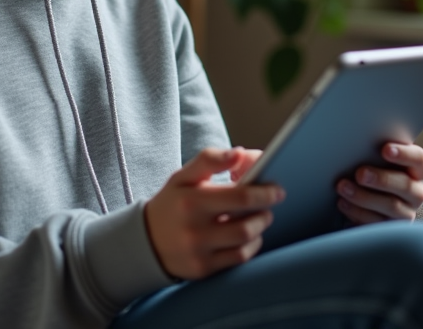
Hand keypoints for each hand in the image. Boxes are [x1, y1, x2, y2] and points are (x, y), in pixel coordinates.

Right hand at [144, 147, 283, 279]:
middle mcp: (194, 229)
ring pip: (244, 243)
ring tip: (260, 217)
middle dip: (265, 212)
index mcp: (191, 200)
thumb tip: (240, 153)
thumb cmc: (172, 203)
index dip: (264, 192)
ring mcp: (198, 252)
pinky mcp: (203, 269)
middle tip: (270, 203)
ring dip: (260, 228)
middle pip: (246, 224)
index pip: (240, 197)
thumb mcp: (183, 176)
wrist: (146, 241)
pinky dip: (251, 246)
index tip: (276, 189)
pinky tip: (249, 236)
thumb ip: (211, 159)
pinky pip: (238, 259)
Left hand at [335, 142, 422, 224]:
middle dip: (381, 179)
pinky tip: (343, 203)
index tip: (385, 149)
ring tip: (343, 187)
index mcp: (417, 169)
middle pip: (405, 185)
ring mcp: (406, 212)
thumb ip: (375, 152)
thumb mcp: (378, 160)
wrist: (371, 198)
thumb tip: (357, 140)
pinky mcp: (390, 228)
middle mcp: (416, 192)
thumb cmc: (375, 170)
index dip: (404, 154)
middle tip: (360, 173)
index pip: (418, 159)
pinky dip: (357, 212)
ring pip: (391, 206)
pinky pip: (377, 223)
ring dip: (364, 197)